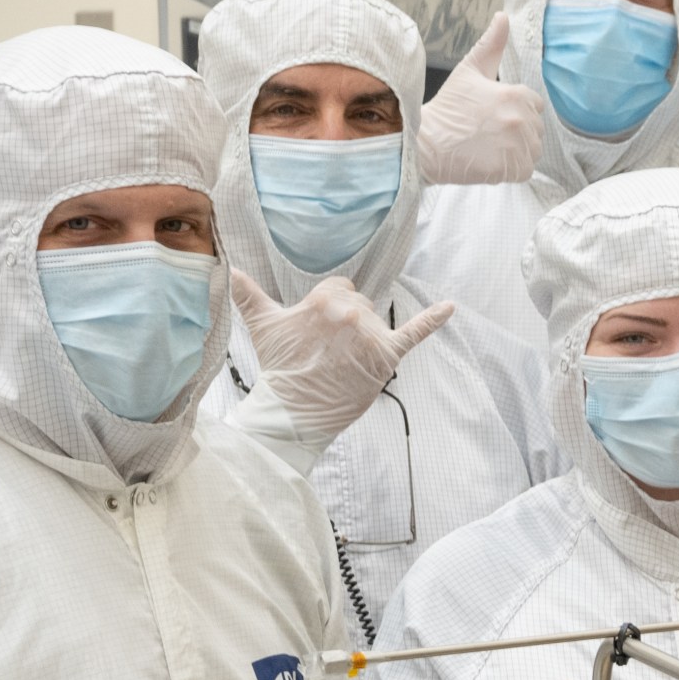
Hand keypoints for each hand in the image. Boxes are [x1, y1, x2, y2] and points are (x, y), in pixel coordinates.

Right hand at [230, 270, 455, 441]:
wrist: (293, 411)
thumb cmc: (278, 368)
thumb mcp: (262, 325)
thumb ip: (248, 293)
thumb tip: (227, 268)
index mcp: (325, 300)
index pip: (342, 288)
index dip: (331, 309)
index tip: (319, 330)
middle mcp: (352, 313)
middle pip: (361, 305)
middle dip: (347, 323)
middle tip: (327, 350)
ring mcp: (371, 336)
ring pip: (377, 321)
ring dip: (365, 337)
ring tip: (342, 360)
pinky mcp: (387, 357)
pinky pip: (414, 333)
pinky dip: (434, 319)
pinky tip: (450, 307)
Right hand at [416, 14, 552, 186]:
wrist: (424, 143)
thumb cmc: (446, 108)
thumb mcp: (469, 71)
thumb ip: (491, 45)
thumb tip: (504, 16)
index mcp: (516, 94)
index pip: (534, 105)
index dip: (515, 110)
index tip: (492, 116)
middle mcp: (520, 118)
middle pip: (535, 129)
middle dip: (516, 132)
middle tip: (486, 133)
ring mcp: (516, 145)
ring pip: (532, 151)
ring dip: (515, 152)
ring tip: (487, 148)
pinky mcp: (510, 169)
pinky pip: (524, 171)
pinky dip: (511, 170)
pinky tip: (489, 162)